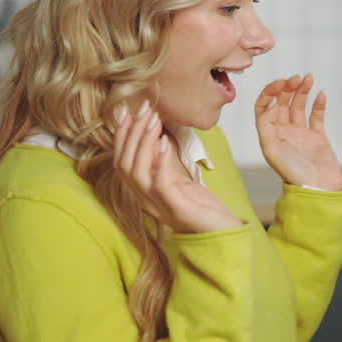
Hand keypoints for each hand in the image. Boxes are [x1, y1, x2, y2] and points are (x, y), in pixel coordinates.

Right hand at [113, 102, 242, 233]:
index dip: (121, 138)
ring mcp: (159, 206)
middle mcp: (145, 201)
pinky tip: (164, 142)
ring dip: (143, 143)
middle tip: (143, 110)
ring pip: (137, 173)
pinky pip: (160, 184)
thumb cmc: (200, 205)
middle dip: (131, 134)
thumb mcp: (178, 180)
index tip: (126, 113)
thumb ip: (163, 163)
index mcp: (143, 193)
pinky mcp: (176, 209)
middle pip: (124, 165)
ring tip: (153, 120)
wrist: (221, 232)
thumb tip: (155, 133)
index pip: (121, 163)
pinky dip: (160, 161)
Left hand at [254, 74, 341, 189]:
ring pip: (299, 106)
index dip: (270, 92)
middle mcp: (283, 132)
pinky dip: (319, 104)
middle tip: (296, 78)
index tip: (281, 83)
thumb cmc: (292, 172)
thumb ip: (266, 124)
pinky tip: (321, 94)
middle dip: (287, 88)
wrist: (318, 187)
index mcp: (269, 134)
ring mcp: (301, 134)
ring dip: (302, 91)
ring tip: (308, 78)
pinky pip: (316, 116)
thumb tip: (272, 104)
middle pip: (282, 102)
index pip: (264, 107)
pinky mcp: (317, 137)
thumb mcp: (271, 149)